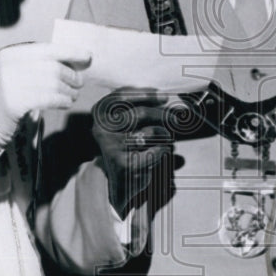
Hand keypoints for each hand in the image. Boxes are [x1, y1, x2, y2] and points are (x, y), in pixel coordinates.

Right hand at [0, 41, 91, 140]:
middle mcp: (8, 66)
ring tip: (73, 95)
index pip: (46, 49)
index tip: (87, 56)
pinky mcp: (14, 103)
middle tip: (79, 83)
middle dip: (71, 75)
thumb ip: (39, 63)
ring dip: (69, 90)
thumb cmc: (10, 93)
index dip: (70, 52)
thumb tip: (74, 58)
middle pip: (52, 67)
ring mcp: (9, 85)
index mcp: (10, 54)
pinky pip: (48, 98)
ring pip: (52, 83)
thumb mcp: (17, 71)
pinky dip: (62, 100)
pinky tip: (66, 102)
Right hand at [92, 87, 173, 214]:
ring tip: (165, 137)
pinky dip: (163, 150)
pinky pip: (155, 151)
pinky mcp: (125, 165)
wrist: (116, 181)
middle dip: (162, 114)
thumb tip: (164, 98)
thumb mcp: (125, 122)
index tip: (164, 96)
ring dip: (163, 134)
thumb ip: (139, 106)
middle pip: (140, 113)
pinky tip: (161, 151)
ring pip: (149, 132)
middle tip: (174, 118)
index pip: (122, 96)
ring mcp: (113, 147)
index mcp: (100, 114)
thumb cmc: (125, 144)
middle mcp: (103, 130)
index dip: (146, 94)